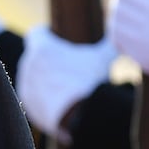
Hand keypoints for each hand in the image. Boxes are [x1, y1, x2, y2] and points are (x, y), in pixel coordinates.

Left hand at [16, 26, 116, 140]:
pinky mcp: (30, 107)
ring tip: (67, 87)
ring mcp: (27, 88)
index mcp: (43, 49)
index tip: (55, 38)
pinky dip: (45, 100)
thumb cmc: (90, 83)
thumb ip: (110, 41)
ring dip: (45, 80)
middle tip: (67, 66)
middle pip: (35, 58)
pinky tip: (63, 104)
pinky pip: (35, 99)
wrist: (80, 118)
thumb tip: (121, 31)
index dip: (45, 35)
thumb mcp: (103, 58)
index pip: (36, 34)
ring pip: (33, 79)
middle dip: (48, 60)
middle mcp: (29, 67)